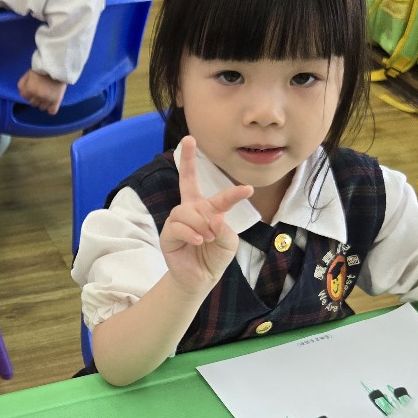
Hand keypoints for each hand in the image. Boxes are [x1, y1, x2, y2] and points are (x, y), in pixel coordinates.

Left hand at [17, 70, 67, 114]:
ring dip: (43, 103)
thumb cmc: (42, 69)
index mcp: (29, 89)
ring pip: (42, 108)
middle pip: (33, 104)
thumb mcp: (28, 74)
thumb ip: (22, 84)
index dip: (28, 93)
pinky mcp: (56, 100)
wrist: (57, 66)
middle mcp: (37, 96)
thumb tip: (21, 93)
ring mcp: (47, 99)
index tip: (33, 89)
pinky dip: (51, 109)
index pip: (25, 98)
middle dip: (35, 98)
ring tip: (47, 96)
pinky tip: (51, 104)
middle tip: (41, 91)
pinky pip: (52, 111)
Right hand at [159, 135, 252, 292]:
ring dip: (200, 223)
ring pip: (186, 211)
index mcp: (210, 210)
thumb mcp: (228, 243)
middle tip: (189, 138)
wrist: (200, 279)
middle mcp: (192, 210)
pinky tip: (198, 240)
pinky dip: (190, 233)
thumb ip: (224, 229)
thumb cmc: (214, 257)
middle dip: (187, 160)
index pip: (220, 196)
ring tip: (206, 237)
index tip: (249, 189)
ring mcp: (178, 221)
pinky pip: (177, 226)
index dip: (234, 192)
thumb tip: (211, 219)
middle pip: (187, 181)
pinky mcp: (168, 234)